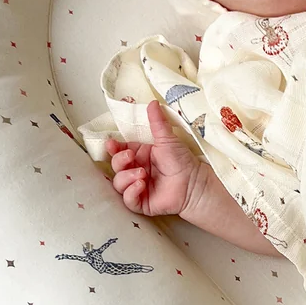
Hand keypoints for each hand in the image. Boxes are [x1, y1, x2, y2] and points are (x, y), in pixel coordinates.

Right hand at [106, 100, 201, 217]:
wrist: (194, 182)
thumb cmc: (182, 161)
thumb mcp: (167, 139)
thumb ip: (157, 122)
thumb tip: (152, 102)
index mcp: (139, 155)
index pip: (119, 151)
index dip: (113, 148)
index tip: (112, 144)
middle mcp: (136, 170)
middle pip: (116, 166)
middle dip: (119, 161)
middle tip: (132, 158)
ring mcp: (137, 187)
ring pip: (118, 183)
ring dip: (126, 178)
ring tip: (142, 174)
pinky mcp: (141, 202)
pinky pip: (127, 200)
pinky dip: (131, 192)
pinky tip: (141, 185)